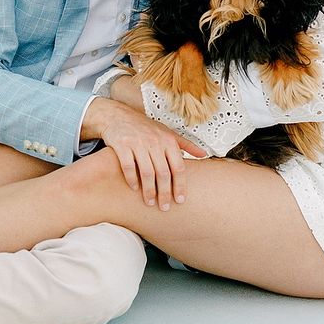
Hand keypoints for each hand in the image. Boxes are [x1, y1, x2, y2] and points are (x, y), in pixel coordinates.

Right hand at [80, 97, 205, 210]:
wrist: (118, 115)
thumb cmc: (146, 127)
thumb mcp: (167, 132)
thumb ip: (186, 144)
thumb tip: (204, 154)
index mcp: (168, 140)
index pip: (178, 167)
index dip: (180, 185)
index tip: (180, 200)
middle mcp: (154, 141)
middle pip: (163, 173)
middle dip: (165, 192)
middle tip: (164, 207)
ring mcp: (138, 143)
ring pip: (146, 172)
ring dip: (148, 190)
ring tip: (149, 202)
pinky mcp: (122, 144)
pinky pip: (128, 167)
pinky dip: (132, 180)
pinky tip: (134, 188)